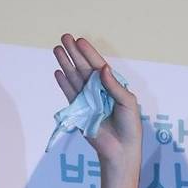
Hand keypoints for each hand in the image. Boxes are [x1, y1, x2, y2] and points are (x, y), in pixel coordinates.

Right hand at [53, 34, 141, 167]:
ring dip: (66, 64)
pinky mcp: (79, 112)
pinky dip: (64, 84)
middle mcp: (98, 91)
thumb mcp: (127, 103)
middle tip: (64, 37)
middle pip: (84, 68)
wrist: (121, 150)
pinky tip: (58, 72)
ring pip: (75, 78)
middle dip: (74, 53)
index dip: (89, 53)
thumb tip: (103, 68)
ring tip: (57, 50)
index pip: (98, 66)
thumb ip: (115, 86)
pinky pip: (70, 95)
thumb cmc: (129, 126)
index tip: (80, 40)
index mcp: (111, 87)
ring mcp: (88, 101)